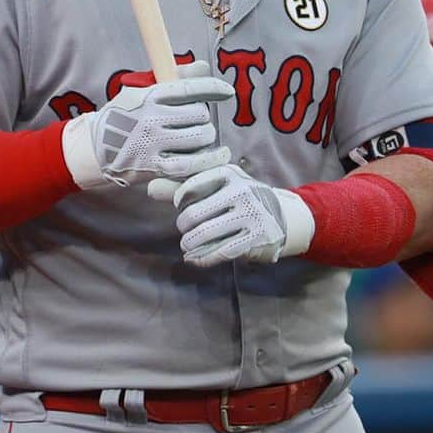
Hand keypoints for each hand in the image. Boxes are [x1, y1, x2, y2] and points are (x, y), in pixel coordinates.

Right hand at [62, 60, 234, 188]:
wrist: (93, 149)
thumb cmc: (123, 116)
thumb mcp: (141, 90)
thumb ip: (174, 78)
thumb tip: (203, 66)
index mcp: (149, 95)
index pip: (189, 87)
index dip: (213, 88)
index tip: (227, 92)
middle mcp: (152, 117)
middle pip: (199, 114)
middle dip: (202, 118)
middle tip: (194, 122)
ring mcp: (153, 143)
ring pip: (199, 137)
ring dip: (205, 137)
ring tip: (199, 137)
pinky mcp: (154, 167)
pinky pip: (191, 164)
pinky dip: (209, 160)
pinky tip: (218, 155)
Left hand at [150, 163, 314, 267]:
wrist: (283, 216)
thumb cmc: (240, 197)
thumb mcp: (217, 185)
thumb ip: (184, 186)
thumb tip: (150, 188)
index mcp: (229, 173)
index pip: (189, 187)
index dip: (179, 200)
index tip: (181, 206)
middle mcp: (241, 191)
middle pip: (194, 214)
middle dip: (183, 226)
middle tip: (185, 230)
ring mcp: (250, 215)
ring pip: (205, 234)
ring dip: (190, 243)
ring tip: (187, 245)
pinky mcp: (256, 238)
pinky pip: (221, 251)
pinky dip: (203, 258)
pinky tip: (195, 259)